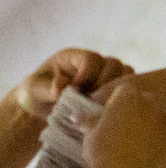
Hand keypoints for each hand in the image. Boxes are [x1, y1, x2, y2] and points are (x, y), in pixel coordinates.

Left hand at [8, 52, 132, 122]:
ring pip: (126, 73)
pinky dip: (123, 96)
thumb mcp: (33, 90)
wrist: (41, 109)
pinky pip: (129, 87)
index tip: (76, 91)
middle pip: (114, 64)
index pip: (92, 58)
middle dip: (104, 83)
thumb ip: (47, 88)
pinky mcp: (113, 88)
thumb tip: (62, 89)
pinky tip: (108, 108)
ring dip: (116, 89)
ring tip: (100, 103)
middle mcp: (93, 63)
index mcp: (73, 57)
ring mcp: (106, 75)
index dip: (88, 75)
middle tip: (90, 99)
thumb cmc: (35, 95)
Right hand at [81, 84, 165, 167]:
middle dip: (140, 114)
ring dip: (156, 128)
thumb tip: (76, 115)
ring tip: (142, 145)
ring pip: (164, 120)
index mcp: (129, 96)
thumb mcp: (90, 133)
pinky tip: (154, 157)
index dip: (118, 104)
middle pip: (148, 103)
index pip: (125, 92)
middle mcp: (153, 105)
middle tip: (127, 132)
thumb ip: (87, 120)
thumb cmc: (102, 151)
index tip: (112, 117)